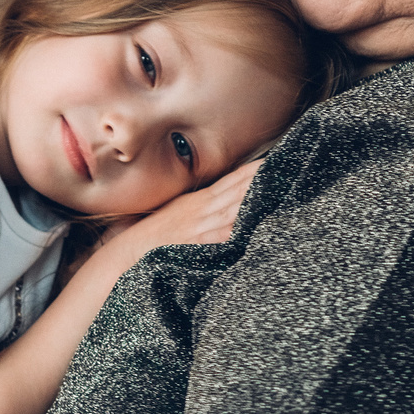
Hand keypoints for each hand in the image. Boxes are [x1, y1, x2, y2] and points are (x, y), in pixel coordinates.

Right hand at [104, 157, 261, 262]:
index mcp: (199, 200)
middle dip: (259, 181)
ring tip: (276, 192)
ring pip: (234, 212)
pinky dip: (239, 231)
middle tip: (283, 169)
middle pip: (238, 193)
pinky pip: (224, 239)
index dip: (251, 171)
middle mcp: (202, 212)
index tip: (271, 160)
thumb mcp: (179, 211)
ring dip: (254, 201)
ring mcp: (202, 230)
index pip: (231, 181)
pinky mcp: (199, 248)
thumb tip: (224, 197)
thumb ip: (202, 204)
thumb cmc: (155, 235)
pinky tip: (255, 226)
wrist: (130, 253)